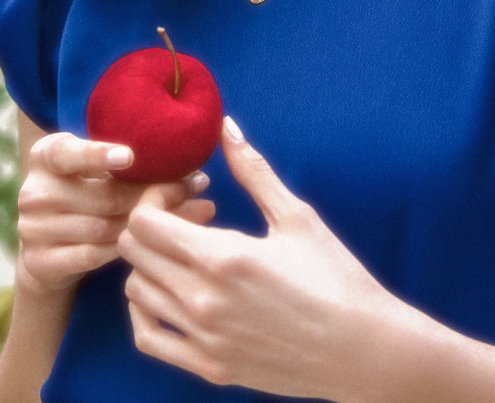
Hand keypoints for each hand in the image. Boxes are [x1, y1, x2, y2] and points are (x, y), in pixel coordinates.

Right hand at [17, 132, 214, 295]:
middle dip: (154, 193)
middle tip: (197, 184)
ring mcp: (32, 230)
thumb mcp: (92, 165)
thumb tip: (186, 155)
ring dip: (149, 224)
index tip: (129, 156)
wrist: (45, 243)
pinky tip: (155, 242)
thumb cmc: (84, 189)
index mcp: (45, 156)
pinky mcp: (39, 262)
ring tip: (192, 210)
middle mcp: (33, 192)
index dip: (98, 155)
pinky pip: (94, 256)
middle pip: (103, 196)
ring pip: (104, 228)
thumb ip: (123, 158)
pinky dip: (126, 250)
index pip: (70, 153)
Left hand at [119, 117, 392, 399]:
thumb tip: (225, 127)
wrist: (361, 349)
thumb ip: (253, 170)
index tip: (184, 192)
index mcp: (223, 258)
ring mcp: (202, 339)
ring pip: (136, 291)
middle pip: (133, 251)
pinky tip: (174, 292)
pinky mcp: (208, 367)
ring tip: (188, 252)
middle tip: (187, 216)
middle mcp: (202, 301)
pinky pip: (147, 338)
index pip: (144, 221)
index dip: (155, 197)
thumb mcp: (297, 216)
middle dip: (151, 223)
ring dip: (151, 263)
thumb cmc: (336, 277)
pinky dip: (146, 311)